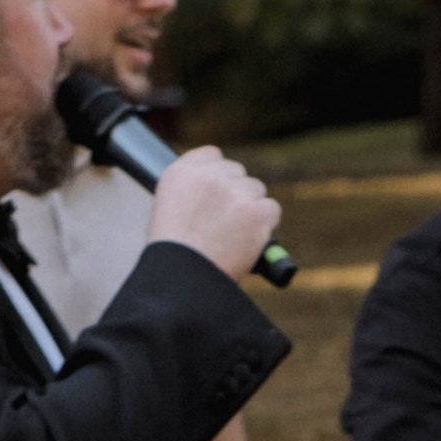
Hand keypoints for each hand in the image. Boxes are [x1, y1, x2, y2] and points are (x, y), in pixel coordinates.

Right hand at [148, 146, 280, 287]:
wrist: (183, 284)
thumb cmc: (174, 261)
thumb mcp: (169, 215)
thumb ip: (192, 195)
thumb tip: (218, 198)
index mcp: (180, 173)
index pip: (212, 156)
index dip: (219, 177)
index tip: (219, 195)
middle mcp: (208, 176)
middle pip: (237, 173)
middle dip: (236, 195)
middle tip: (227, 225)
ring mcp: (233, 192)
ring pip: (255, 190)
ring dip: (251, 210)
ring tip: (234, 238)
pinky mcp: (255, 211)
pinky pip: (271, 209)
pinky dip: (265, 226)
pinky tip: (249, 241)